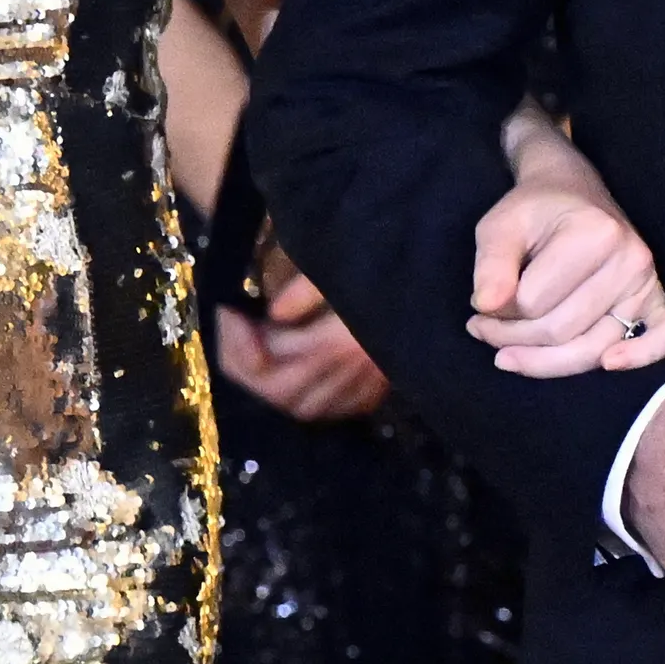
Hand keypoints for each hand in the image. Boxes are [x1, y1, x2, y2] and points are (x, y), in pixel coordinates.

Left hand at [211, 254, 390, 422]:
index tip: (228, 315)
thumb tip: (275, 314)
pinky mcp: (379, 385)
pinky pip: (331, 407)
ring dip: (273, 383)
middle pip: (285, 395)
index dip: (239, 350)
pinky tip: (290, 365)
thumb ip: (305, 290)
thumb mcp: (337, 261)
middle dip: (248, 367)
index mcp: (347, 338)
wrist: (436, 268)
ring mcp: (371, 381)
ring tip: (256, 346)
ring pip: (306, 408)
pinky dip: (303, 394)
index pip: (274, 368)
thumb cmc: (382, 256)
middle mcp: (360, 367)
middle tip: (234, 330)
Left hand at [466, 128, 664, 374]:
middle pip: (561, 331)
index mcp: (593, 234)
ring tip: (507, 355)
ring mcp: (646, 281)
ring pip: (594, 347)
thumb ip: (490, 266)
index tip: (484, 302)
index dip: (499, 310)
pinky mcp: (656, 298)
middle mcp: (628, 259)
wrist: (571, 190)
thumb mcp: (499, 226)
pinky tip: (609, 364)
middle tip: (484, 330)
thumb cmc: (534, 210)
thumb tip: (487, 308)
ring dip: (546, 362)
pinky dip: (641, 356)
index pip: (534, 303)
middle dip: (514, 339)